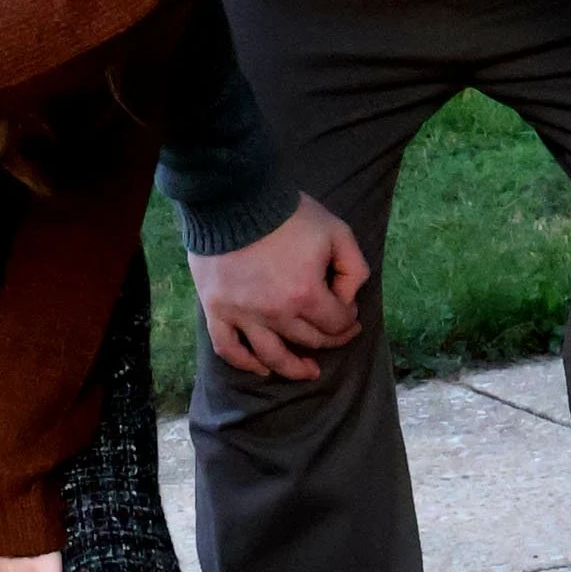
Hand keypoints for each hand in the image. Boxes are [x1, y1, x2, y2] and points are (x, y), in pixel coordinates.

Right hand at [190, 193, 369, 380]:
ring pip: (272, 356)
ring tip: (308, 372)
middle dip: (330, 338)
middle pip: (309, 339)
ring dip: (293, 368)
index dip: (349, 319)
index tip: (351, 312)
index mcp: (306, 294)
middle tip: (338, 332)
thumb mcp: (336, 231)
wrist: (235, 199)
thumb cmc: (288, 214)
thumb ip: (353, 267)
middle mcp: (275, 313)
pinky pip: (229, 349)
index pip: (337, 322)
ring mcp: (243, 315)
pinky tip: (262, 369)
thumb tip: (349, 298)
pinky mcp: (218, 311)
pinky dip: (246, 363)